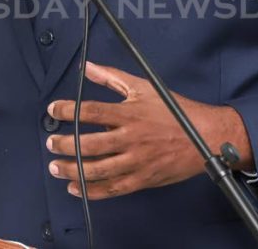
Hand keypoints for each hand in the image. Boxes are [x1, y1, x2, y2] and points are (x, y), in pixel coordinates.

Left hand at [45, 61, 252, 198]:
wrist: (206, 137)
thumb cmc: (175, 110)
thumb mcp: (144, 87)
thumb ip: (112, 77)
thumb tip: (86, 66)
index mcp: (129, 113)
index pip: (91, 111)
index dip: (68, 110)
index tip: (53, 109)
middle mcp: (130, 138)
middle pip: (90, 144)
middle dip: (65, 145)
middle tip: (51, 144)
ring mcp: (136, 161)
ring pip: (98, 169)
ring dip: (73, 169)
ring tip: (56, 167)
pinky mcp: (143, 179)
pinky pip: (114, 188)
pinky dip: (93, 191)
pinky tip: (76, 188)